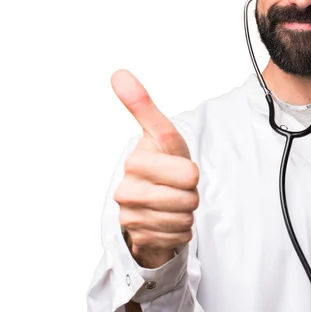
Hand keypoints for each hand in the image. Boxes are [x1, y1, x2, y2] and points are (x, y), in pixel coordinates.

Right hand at [112, 69, 198, 268]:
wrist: (149, 205)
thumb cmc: (161, 164)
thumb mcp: (161, 135)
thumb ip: (143, 106)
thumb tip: (118, 73)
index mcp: (135, 162)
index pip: (188, 173)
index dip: (190, 172)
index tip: (179, 169)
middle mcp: (126, 190)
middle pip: (189, 196)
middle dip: (190, 192)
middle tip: (177, 187)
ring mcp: (129, 216)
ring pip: (184, 217)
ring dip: (185, 212)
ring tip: (171, 202)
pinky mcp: (138, 239)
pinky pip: (178, 235)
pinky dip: (179, 230)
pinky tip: (167, 221)